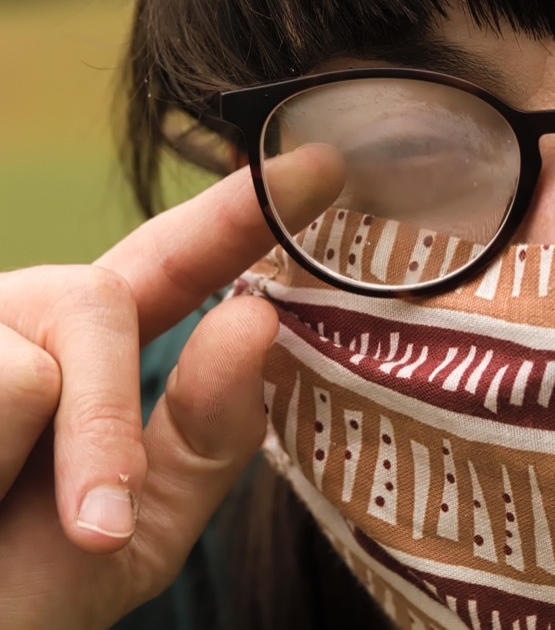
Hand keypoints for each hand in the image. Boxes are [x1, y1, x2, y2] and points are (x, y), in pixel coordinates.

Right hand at [0, 145, 341, 628]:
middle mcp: (24, 320)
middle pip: (101, 299)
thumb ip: (209, 430)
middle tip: (93, 531)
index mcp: (90, 351)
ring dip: (39, 467)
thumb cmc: (30, 588)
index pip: (175, 264)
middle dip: (104, 426)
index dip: (242, 212)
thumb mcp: (145, 523)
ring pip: (33, 365)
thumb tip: (255, 321)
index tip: (324, 166)